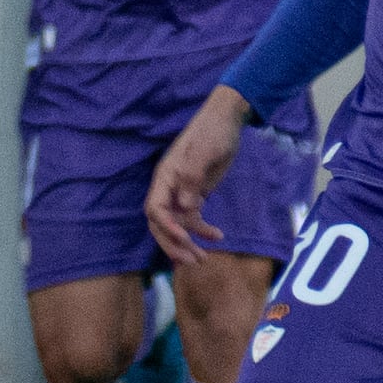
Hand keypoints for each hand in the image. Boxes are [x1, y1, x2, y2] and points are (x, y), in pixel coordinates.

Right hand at [145, 87, 249, 262]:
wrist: (226, 121)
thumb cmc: (212, 132)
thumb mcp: (204, 152)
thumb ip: (192, 178)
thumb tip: (186, 206)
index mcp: (166, 177)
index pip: (155, 208)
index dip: (166, 227)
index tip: (184, 238)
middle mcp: (169, 188)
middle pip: (162, 224)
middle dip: (174, 244)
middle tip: (192, 261)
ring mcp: (182, 193)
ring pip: (178, 226)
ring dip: (188, 244)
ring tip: (203, 259)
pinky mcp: (195, 196)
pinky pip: (193, 220)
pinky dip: (203, 231)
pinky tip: (218, 236)